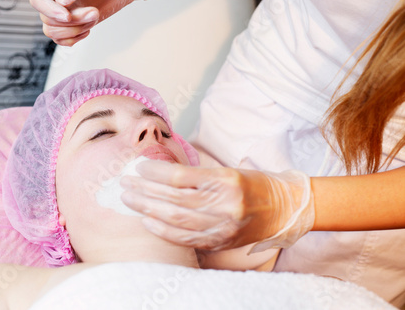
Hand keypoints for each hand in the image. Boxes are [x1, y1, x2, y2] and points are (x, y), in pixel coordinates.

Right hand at [29, 0, 176, 45]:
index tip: (67, 15)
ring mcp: (63, 14)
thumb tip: (62, 1)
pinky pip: (62, 41)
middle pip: (48, 20)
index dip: (49, 10)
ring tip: (94, 16)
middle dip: (73, 21)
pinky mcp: (72, 27)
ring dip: (76, 30)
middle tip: (94, 12)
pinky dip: (75, 39)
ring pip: (54, 33)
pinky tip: (88, 28)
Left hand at [120, 160, 314, 250]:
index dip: (155, 172)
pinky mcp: (222, 241)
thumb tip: (160, 173)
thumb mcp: (227, 170)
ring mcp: (223, 226)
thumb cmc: (254, 184)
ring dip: (148, 209)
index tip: (139, 167)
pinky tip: (147, 221)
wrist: (285, 208)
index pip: (180, 176)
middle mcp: (224, 203)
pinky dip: (164, 231)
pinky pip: (187, 239)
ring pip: (176, 219)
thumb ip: (196, 174)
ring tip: (129, 200)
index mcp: (225, 179)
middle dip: (144, 190)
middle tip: (124, 183)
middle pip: (173, 198)